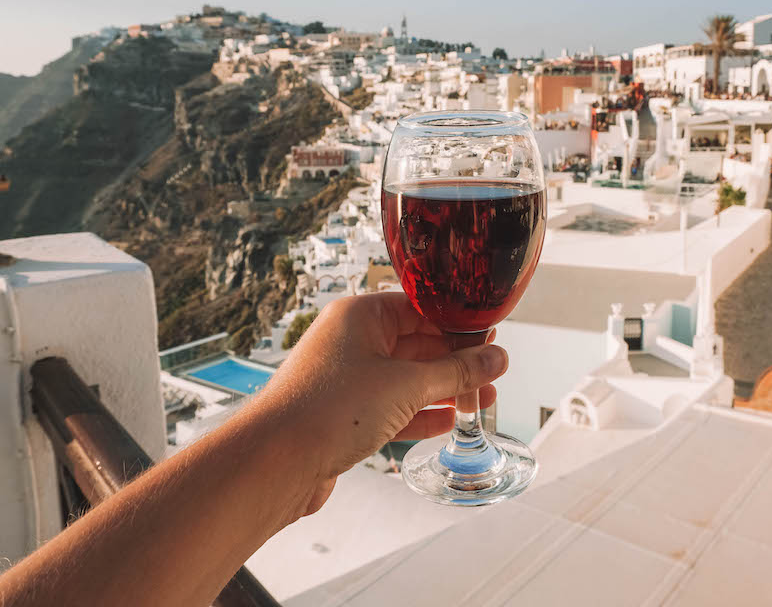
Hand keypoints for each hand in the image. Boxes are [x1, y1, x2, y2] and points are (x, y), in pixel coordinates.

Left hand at [256, 292, 507, 516]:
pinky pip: (391, 408)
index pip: (420, 309)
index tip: (490, 339)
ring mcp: (346, 379)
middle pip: (416, 344)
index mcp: (360, 316)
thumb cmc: (327, 410)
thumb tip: (496, 358)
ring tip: (481, 401)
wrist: (274, 463)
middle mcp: (351, 342)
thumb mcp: (406, 385)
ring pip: (405, 379)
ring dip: (443, 391)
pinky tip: (447, 423)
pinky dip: (419, 414)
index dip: (458, 324)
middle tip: (492, 374)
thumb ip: (456, 372)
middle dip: (455, 362)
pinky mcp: (344, 415)